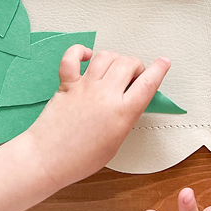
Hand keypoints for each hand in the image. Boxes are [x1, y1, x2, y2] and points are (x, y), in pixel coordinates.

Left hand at [21, 46, 169, 190]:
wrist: (46, 160)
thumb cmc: (79, 159)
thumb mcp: (116, 143)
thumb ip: (125, 118)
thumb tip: (129, 103)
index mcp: (123, 112)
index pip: (148, 83)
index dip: (159, 69)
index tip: (164, 62)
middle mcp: (106, 95)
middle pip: (128, 63)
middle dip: (135, 65)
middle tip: (133, 74)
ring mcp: (85, 86)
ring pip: (106, 56)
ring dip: (114, 57)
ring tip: (113, 67)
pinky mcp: (67, 83)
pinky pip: (73, 57)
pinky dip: (81, 51)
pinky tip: (87, 56)